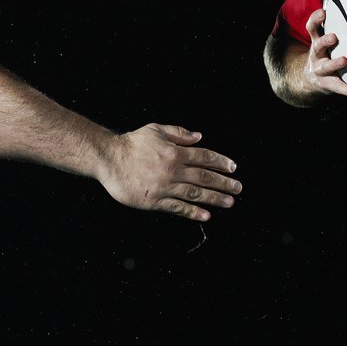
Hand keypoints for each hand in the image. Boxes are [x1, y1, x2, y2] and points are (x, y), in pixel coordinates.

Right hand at [99, 125, 240, 220]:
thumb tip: (199, 137)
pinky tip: (206, 215)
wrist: (108, 159)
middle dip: (224, 183)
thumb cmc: (131, 143)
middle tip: (238, 188)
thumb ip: (178, 133)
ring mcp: (164, 187)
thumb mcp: (156, 130)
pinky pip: (177, 207)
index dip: (221, 162)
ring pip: (195, 194)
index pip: (204, 157)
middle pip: (204, 177)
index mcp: (174, 152)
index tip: (233, 168)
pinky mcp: (154, 201)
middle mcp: (173, 170)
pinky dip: (193, 212)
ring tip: (230, 202)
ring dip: (214, 198)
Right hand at [296, 7, 346, 100]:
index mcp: (316, 42)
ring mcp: (320, 71)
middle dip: (325, 41)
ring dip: (334, 63)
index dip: (316, 20)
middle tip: (333, 37)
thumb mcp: (324, 42)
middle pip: (317, 46)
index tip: (323, 12)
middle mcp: (316, 55)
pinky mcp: (328, 85)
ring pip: (326, 67)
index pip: (312, 28)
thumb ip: (336, 28)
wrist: (311, 80)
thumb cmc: (325, 55)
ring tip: (344, 61)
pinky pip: (339, 87)